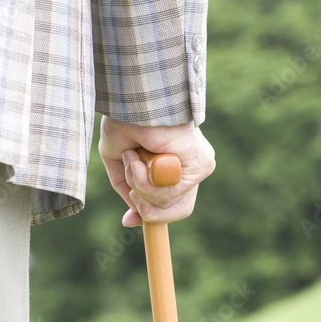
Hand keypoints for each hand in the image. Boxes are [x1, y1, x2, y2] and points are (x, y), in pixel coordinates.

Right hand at [98, 116, 215, 226]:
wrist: (132, 101)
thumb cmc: (124, 119)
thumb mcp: (118, 158)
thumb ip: (127, 185)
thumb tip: (135, 210)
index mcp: (175, 165)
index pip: (174, 202)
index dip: (150, 216)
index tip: (128, 221)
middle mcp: (190, 166)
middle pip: (179, 211)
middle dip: (148, 210)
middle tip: (132, 193)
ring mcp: (198, 166)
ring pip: (168, 203)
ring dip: (139, 186)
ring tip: (133, 158)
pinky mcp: (202, 165)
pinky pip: (170, 194)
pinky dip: (145, 181)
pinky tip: (140, 158)